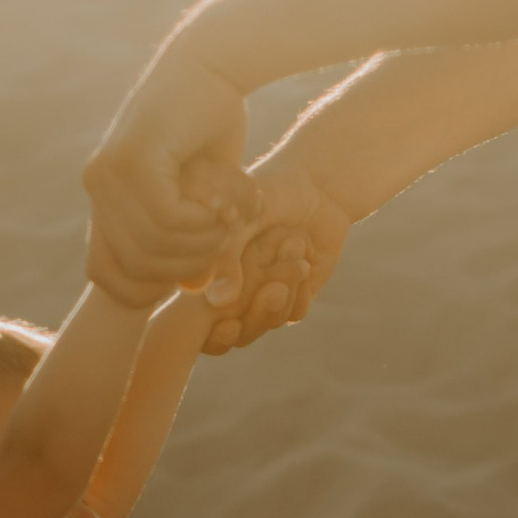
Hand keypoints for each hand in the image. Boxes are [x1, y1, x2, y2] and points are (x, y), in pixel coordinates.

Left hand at [82, 35, 254, 308]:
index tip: (192, 272)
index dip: (149, 287)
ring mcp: (109, 171)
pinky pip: (168, 218)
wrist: (216, 62)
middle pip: (133, 266)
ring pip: (153, 244)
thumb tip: (191, 290)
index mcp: (104, 195)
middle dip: (185, 266)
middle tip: (223, 240)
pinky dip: (202, 219)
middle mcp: (97, 184)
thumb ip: (191, 240)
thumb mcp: (203, 195)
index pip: (106, 273)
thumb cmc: (214, 126)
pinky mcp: (133, 159)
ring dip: (200, 242)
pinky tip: (220, 199)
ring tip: (227, 218)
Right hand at [195, 142, 353, 355]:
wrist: (320, 184)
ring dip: (284, 295)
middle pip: (237, 332)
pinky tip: (308, 263)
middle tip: (276, 287)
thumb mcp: (245, 220)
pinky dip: (301, 295)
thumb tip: (217, 303)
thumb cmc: (272, 191)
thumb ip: (228, 258)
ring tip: (296, 247)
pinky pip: (293, 314)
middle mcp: (233, 287)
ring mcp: (263, 293)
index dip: (211, 333)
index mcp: (209, 270)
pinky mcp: (294, 295)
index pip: (198, 322)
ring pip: (267, 323)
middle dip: (257, 313)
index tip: (228, 325)